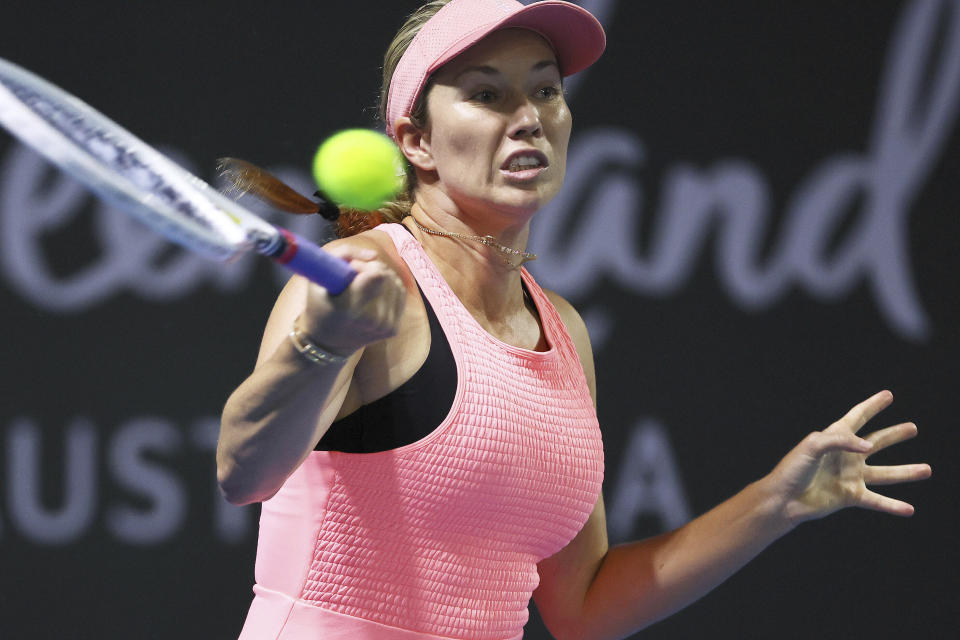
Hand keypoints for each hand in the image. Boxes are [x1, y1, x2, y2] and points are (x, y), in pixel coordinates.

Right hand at [298, 243, 405, 355]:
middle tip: (355, 278)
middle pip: (387, 277)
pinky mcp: (393, 329)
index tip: (351, 269)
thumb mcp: (318, 274)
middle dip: (372, 269)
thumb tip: (373, 255)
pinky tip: (374, 294)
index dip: (364, 266)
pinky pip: (400, 294)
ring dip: (381, 278)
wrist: (328, 342)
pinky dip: (389, 289)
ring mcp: (385, 326)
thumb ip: (343, 254)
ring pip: (396, 283)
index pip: (376, 275)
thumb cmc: (320, 303)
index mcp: (349, 307)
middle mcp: (371, 320)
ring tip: (363, 286)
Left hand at [765, 390, 931, 525]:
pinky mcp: (850, 496)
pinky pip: (876, 500)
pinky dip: (892, 505)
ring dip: (906, 472)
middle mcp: (846, 456)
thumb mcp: (812, 446)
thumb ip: (840, 441)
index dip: (872, 406)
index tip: (888, 395)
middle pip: (876, 442)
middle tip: (913, 428)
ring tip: (927, 469)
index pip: (857, 417)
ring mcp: (850, 476)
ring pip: (885, 474)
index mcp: (835, 438)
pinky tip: (909, 509)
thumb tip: (868, 446)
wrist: (784, 499)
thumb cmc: (793, 469)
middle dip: (894, 435)